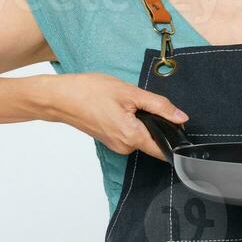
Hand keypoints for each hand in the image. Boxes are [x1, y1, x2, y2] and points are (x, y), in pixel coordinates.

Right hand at [41, 72, 188, 160]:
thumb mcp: (130, 93)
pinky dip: (131, 121)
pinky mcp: (110, 140)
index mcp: (132, 137)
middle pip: (154, 140)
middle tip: (144, 102)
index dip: (176, 138)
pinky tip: (119, 107)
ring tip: (127, 102)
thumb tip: (181, 117)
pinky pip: (130, 134)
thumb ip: (159, 106)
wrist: (60, 97)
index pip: (165, 149)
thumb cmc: (89, 92)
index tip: (180, 126)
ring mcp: (116, 145)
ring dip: (142, 120)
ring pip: (142, 135)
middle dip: (157, 123)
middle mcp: (125, 147)